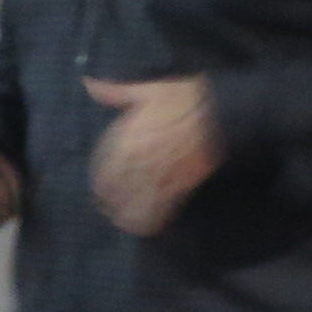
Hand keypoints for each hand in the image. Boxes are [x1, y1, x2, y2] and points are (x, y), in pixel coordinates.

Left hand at [86, 75, 220, 235]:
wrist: (223, 111)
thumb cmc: (185, 98)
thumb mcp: (147, 91)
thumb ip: (116, 93)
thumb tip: (88, 83)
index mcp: (129, 135)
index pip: (105, 163)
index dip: (101, 179)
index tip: (99, 188)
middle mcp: (141, 157)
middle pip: (117, 185)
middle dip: (110, 198)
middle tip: (107, 207)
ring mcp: (162, 172)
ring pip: (137, 199)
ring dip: (127, 212)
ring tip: (121, 221)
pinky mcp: (183, 182)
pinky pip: (163, 206)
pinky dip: (152, 218)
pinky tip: (145, 227)